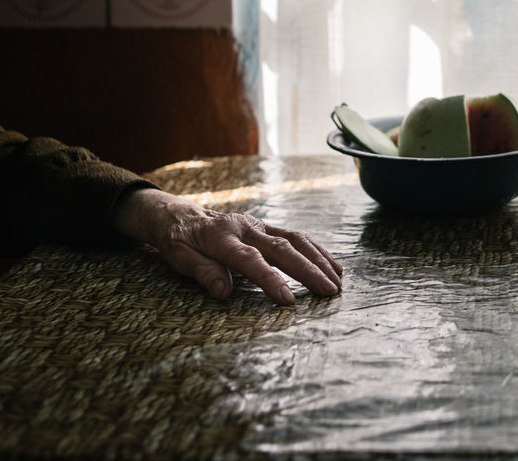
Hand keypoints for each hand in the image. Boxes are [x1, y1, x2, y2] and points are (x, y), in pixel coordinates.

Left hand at [113, 188, 341, 303]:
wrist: (183, 216)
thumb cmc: (180, 242)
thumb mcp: (179, 258)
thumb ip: (202, 272)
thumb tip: (224, 292)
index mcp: (221, 236)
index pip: (250, 259)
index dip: (270, 279)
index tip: (288, 301)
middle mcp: (245, 227)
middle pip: (282, 248)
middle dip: (308, 271)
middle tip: (329, 292)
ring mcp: (260, 225)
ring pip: (296, 239)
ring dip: (319, 260)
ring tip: (337, 282)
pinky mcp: (268, 228)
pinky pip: (297, 237)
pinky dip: (317, 252)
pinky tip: (332, 266)